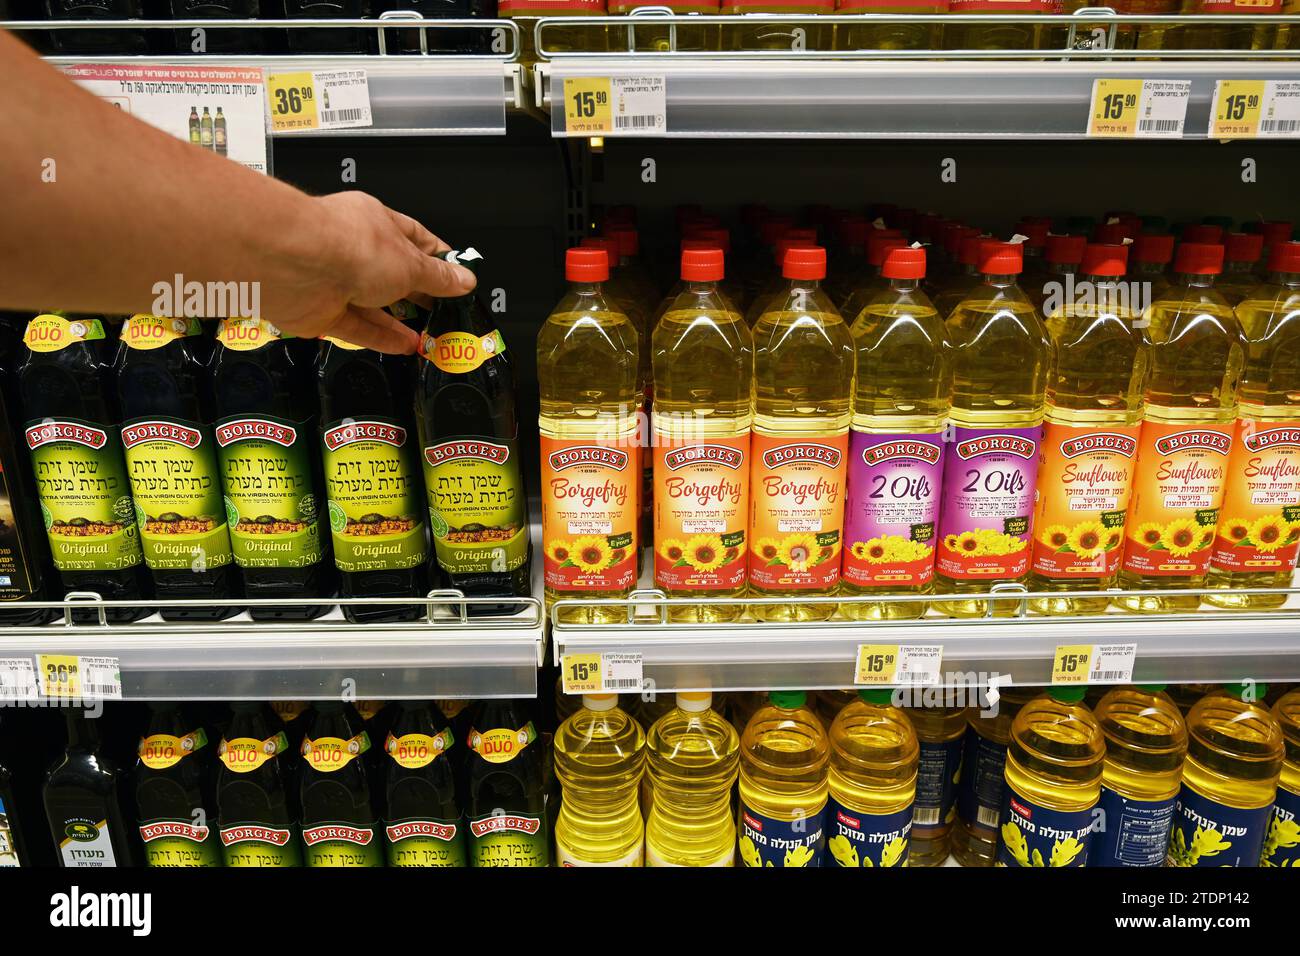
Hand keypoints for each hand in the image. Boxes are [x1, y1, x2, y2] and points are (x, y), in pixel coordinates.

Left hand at [260, 191, 476, 353]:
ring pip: (374, 304)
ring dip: (400, 320)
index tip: (458, 276)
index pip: (414, 238)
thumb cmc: (348, 245)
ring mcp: (336, 280)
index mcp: (376, 223)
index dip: (438, 258)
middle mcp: (355, 249)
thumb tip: (464, 280)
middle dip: (420, 291)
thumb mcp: (411, 263)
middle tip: (445, 308)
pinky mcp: (323, 311)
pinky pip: (358, 327)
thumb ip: (438, 277)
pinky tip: (404, 346)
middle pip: (394, 273)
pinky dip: (381, 337)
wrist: (296, 265)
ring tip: (428, 334)